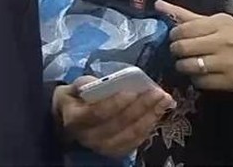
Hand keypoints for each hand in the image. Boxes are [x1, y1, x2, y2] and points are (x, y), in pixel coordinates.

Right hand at [53, 77, 174, 158]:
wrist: (68, 123)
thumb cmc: (74, 101)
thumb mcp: (72, 88)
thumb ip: (85, 83)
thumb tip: (104, 81)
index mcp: (76, 119)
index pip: (98, 112)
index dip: (117, 102)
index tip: (134, 91)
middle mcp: (89, 137)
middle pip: (120, 123)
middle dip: (142, 106)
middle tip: (158, 93)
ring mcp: (103, 147)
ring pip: (131, 133)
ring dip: (151, 116)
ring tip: (164, 101)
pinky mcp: (115, 152)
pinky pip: (136, 141)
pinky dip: (149, 126)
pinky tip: (157, 113)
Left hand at [156, 0, 232, 91]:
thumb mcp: (217, 22)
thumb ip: (187, 15)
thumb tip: (159, 4)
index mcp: (220, 23)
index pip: (183, 29)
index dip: (174, 35)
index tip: (176, 38)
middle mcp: (224, 41)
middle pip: (183, 47)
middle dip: (176, 51)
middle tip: (179, 52)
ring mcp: (228, 62)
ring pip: (189, 66)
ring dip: (183, 66)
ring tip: (187, 64)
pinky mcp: (230, 80)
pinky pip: (201, 82)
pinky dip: (196, 79)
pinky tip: (200, 74)